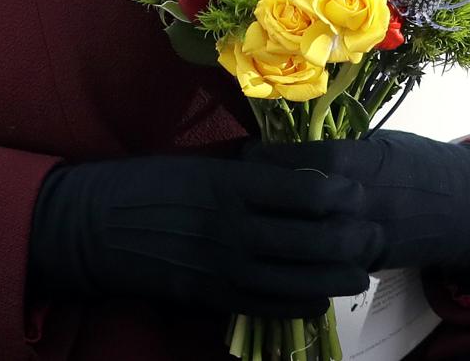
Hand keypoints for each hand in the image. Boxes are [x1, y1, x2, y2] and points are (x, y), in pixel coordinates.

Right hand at [27, 153, 379, 317]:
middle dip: (353, 239)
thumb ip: (251, 168)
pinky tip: (318, 295)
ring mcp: (225, 269)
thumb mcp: (201, 163)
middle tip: (372, 233)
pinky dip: (302, 303)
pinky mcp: (214, 297)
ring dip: (337, 277)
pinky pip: (272, 307)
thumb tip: (302, 164)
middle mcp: (234, 229)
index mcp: (231, 185)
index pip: (308, 190)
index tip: (357, 191)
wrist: (97, 226)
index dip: (342, 193)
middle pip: (315, 239)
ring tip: (359, 270)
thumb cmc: (150, 183)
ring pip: (301, 280)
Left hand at [247, 132, 469, 273]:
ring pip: (311, 240)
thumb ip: (343, 150)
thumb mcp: (383, 144)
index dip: (272, 158)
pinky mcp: (368, 263)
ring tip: (249, 219)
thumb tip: (293, 148)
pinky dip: (300, 256)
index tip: (247, 153)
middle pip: (303, 202)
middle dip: (266, 195)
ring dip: (278, 231)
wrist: (464, 206)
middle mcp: (364, 200)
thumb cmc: (419, 164)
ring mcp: (366, 236)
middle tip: (235, 186)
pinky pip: (326, 264)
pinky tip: (275, 245)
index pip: (309, 159)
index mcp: (366, 163)